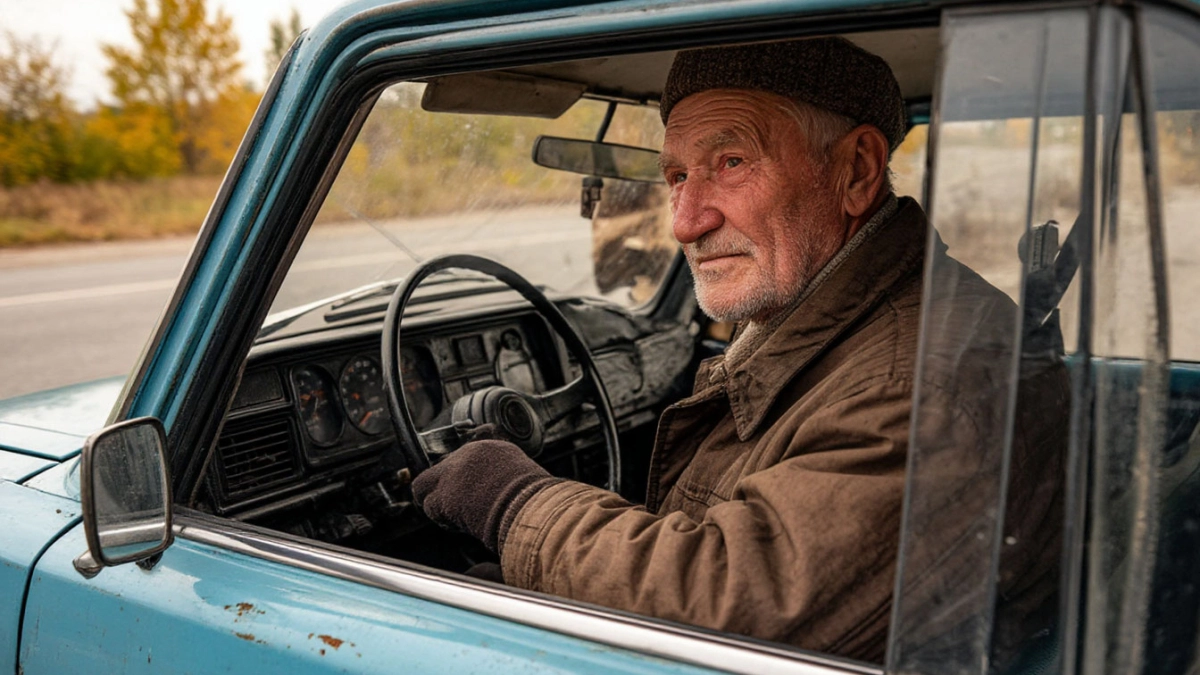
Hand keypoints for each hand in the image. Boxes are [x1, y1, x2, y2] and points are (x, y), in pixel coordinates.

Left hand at [411, 436, 558, 552]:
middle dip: (443, 489)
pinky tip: (458, 525)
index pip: (462, 458)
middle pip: (439, 468)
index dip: (461, 480)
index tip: (468, 494)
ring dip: (436, 503)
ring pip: (424, 485)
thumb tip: (503, 496)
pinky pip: (428, 505)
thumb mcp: (523, 480)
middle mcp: (469, 454)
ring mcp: (454, 472)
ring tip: (454, 518)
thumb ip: (506, 481)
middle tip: (455, 508)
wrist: (531, 509)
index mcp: (491, 449)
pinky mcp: (445, 493)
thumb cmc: (535, 501)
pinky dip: (440, 518)